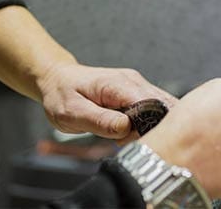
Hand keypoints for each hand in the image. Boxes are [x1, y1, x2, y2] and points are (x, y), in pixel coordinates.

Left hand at [37, 62, 176, 139]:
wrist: (57, 80)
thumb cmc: (61, 94)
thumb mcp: (72, 112)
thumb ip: (100, 121)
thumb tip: (126, 128)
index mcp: (118, 84)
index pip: (151, 105)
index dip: (148, 126)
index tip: (131, 140)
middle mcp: (133, 81)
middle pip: (163, 108)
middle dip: (152, 129)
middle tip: (126, 141)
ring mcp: (137, 86)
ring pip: (162, 110)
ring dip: (150, 128)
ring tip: (124, 136)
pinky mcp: (136, 93)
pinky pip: (153, 110)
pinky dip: (147, 124)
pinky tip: (129, 132)